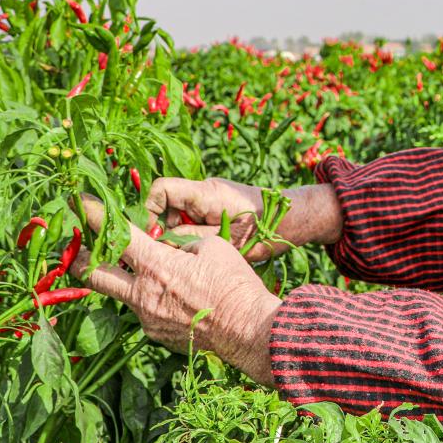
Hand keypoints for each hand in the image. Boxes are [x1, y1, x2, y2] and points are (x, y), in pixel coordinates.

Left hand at [75, 197, 280, 385]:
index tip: (79, 204)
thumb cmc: (234, 284)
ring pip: (126, 294)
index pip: (115, 235)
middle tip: (78, 247)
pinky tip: (177, 297)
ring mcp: (147, 319)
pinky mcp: (157, 335)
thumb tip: (169, 249)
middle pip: (96, 275)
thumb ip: (181, 245)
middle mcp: (143, 295)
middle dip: (82, 258)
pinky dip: (154, 299)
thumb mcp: (211, 247)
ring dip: (129, 280)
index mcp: (156, 266)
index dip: (93, 216)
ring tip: (149, 271)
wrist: (249, 331)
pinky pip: (147, 312)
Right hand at [145, 177, 341, 262]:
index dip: (149, 211)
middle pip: (166, 203)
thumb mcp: (226, 240)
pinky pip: (192, 216)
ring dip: (178, 232)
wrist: (293, 219)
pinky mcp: (215, 205)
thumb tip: (163, 240)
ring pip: (178, 213)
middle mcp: (205, 189)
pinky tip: (202, 249)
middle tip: (172, 251)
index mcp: (205, 193)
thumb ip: (192, 237)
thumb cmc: (264, 230)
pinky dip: (190, 232)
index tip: (153, 237)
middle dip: (164, 228)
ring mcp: (210, 196)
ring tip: (191, 254)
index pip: (161, 189)